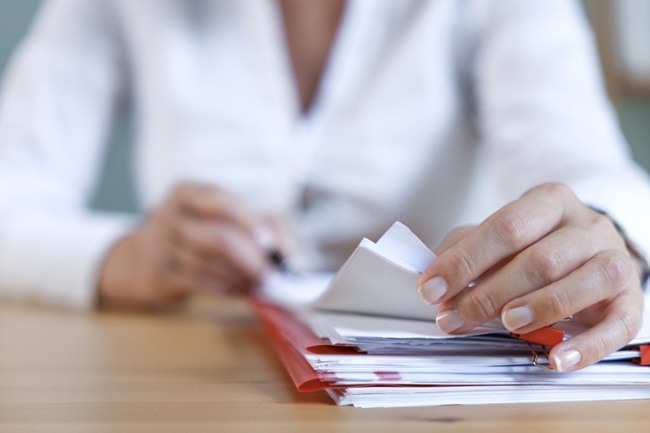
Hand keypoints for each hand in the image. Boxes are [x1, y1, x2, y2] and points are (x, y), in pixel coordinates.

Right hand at [98, 183, 279, 308]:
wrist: (144, 261)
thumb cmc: (198, 233)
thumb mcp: (225, 218)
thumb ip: (262, 226)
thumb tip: (286, 251)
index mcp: (185, 192)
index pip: (221, 201)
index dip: (252, 223)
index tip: (274, 245)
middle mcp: (167, 215)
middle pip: (218, 237)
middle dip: (252, 259)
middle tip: (273, 274)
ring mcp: (158, 246)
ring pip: (210, 264)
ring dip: (240, 277)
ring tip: (259, 283)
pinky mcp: (158, 274)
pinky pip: (198, 282)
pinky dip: (224, 287)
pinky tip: (239, 289)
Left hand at [417, 183, 644, 371]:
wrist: (594, 252)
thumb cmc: (535, 245)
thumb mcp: (499, 237)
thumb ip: (465, 248)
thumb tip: (430, 272)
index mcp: (549, 202)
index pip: (505, 227)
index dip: (465, 260)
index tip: (430, 289)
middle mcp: (587, 226)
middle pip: (540, 259)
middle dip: (490, 293)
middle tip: (454, 318)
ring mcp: (615, 260)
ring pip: (584, 282)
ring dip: (541, 307)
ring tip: (507, 325)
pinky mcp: (632, 300)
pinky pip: (619, 326)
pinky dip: (587, 347)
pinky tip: (557, 360)